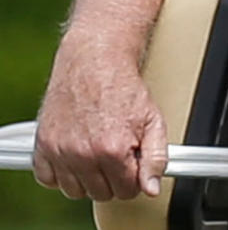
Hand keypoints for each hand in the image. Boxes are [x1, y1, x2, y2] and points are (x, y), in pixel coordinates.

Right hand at [32, 37, 167, 200]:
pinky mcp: (43, 145)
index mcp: (112, 149)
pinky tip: (76, 156)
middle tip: (118, 155)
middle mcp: (83, 153)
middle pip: (101, 193)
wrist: (95, 62)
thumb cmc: (123, 88)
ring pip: (75, 190)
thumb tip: (152, 187)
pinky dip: (61, 172)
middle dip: (113, 179)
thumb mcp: (153, 120)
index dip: (135, 178)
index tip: (134, 164)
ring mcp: (60, 151)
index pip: (126, 190)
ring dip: (88, 178)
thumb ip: (156, 157)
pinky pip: (48, 179)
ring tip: (99, 154)